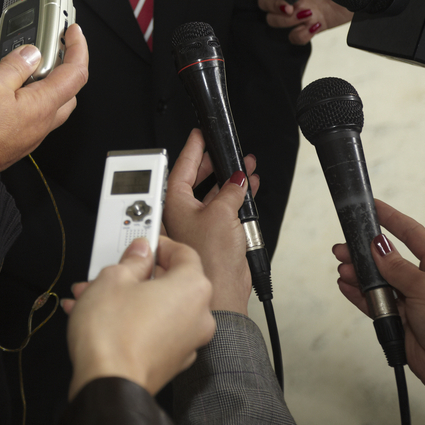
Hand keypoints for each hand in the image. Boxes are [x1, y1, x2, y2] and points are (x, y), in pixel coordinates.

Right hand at [0, 23, 88, 169]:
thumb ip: (16, 66)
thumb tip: (31, 54)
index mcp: (42, 105)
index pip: (76, 73)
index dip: (78, 48)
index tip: (73, 34)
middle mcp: (41, 123)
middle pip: (68, 90)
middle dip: (65, 67)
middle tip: (50, 51)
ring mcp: (30, 134)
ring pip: (50, 104)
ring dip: (45, 84)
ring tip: (22, 68)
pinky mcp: (17, 141)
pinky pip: (32, 116)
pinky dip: (29, 99)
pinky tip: (9, 92)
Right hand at [62, 237, 214, 399]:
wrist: (108, 386)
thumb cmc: (114, 336)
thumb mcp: (113, 279)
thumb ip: (131, 260)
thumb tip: (138, 254)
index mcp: (193, 287)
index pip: (183, 252)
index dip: (159, 243)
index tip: (140, 243)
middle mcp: (199, 315)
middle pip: (171, 281)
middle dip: (136, 275)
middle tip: (112, 270)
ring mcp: (188, 342)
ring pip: (159, 307)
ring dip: (129, 298)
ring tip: (94, 296)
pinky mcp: (172, 362)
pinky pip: (155, 330)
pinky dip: (133, 321)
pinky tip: (102, 319)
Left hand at [161, 129, 256, 314]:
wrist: (223, 289)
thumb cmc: (211, 258)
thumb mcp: (222, 213)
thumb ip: (230, 191)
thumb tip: (237, 179)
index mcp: (175, 203)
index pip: (181, 168)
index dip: (192, 149)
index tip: (199, 134)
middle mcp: (184, 213)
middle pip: (196, 179)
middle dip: (213, 164)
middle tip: (223, 149)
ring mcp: (199, 224)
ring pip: (214, 193)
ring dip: (230, 180)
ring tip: (245, 165)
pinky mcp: (215, 235)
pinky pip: (224, 208)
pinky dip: (237, 196)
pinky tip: (249, 187)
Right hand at [256, 0, 353, 43]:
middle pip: (266, 2)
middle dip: (275, 5)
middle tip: (291, 6)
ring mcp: (301, 10)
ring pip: (276, 20)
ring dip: (288, 21)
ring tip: (309, 14)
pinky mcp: (310, 25)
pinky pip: (294, 36)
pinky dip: (301, 35)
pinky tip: (314, 26)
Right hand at [333, 199, 424, 424]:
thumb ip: (398, 267)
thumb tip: (379, 246)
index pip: (412, 233)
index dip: (391, 218)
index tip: (373, 206)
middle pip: (389, 257)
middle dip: (365, 251)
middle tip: (344, 245)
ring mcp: (411, 300)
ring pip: (378, 280)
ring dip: (360, 274)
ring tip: (343, 268)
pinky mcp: (400, 319)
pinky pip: (374, 301)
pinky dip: (359, 294)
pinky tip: (347, 286)